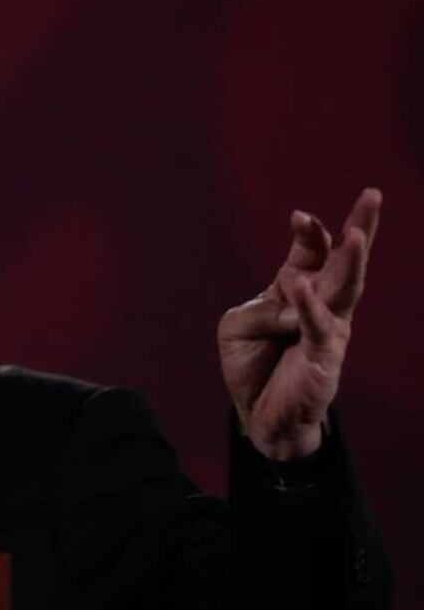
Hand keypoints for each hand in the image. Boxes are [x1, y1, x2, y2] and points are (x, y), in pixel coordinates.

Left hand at [217, 188, 380, 459]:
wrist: (260, 414)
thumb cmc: (252, 364)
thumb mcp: (237, 327)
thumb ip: (259, 309)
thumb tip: (292, 305)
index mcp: (296, 289)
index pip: (308, 253)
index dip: (308, 233)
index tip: (300, 217)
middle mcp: (320, 304)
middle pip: (342, 260)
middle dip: (357, 227)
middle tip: (373, 194)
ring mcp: (328, 328)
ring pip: (345, 288)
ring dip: (351, 260)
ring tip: (358, 231)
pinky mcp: (324, 354)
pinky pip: (317, 326)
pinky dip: (308, 307)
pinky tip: (302, 287)